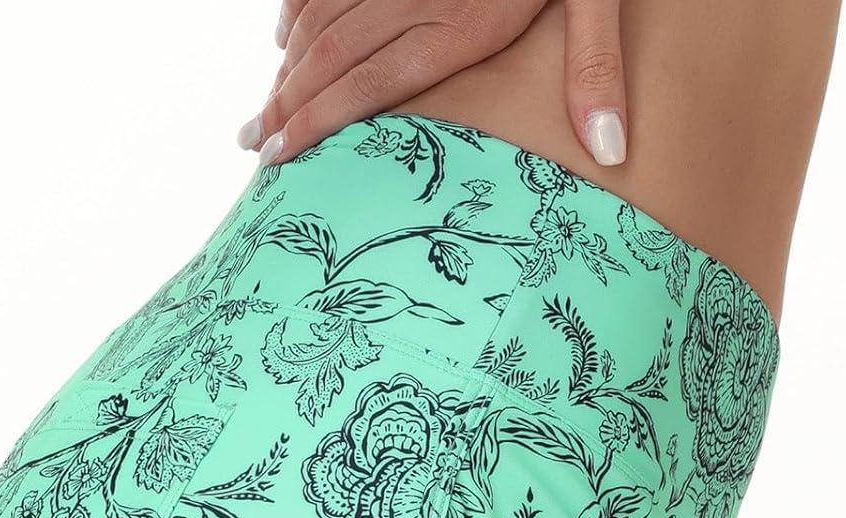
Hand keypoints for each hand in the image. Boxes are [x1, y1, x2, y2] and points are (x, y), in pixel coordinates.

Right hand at [237, 0, 627, 169]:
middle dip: (286, 104)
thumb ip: (596, 67)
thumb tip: (611, 151)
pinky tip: (285, 34)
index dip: (317, 122)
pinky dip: (299, 5)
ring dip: (286, 64)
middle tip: (252, 143)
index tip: (281, 157)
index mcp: (464, 19)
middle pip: (333, 55)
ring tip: (261, 110)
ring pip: (322, 14)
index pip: (370, 83)